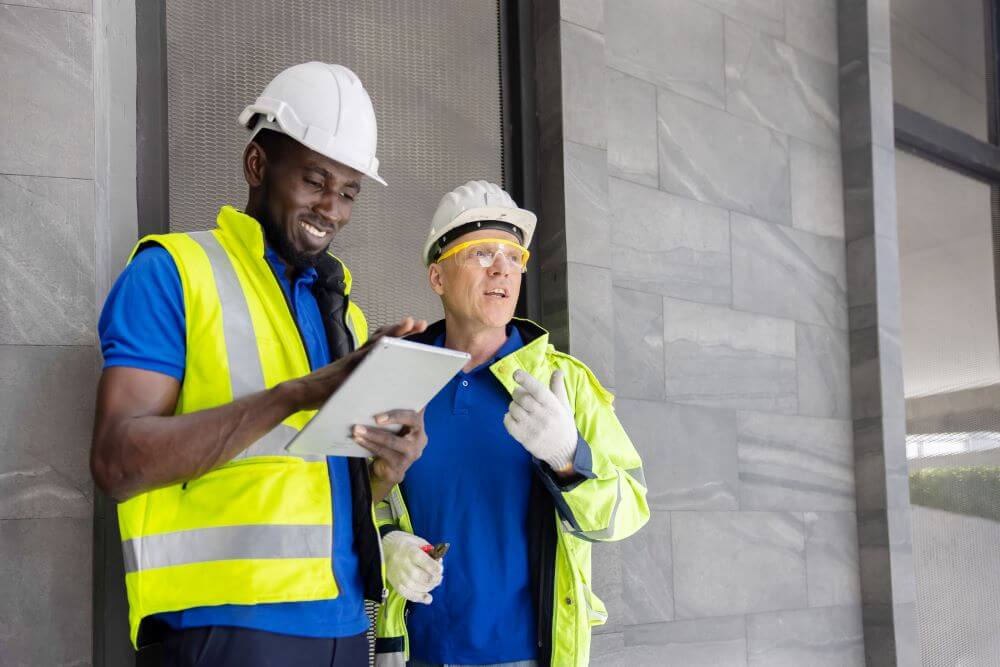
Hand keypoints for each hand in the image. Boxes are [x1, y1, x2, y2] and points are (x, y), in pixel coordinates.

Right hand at [290, 318, 427, 410]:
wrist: (299, 394)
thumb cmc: (322, 394)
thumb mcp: (348, 388)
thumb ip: (363, 385)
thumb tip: (380, 393)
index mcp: (358, 359)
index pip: (381, 342)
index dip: (397, 334)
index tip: (414, 326)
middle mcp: (357, 355)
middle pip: (383, 337)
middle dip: (403, 329)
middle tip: (421, 323)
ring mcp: (352, 359)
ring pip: (377, 341)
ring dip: (395, 331)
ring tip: (412, 323)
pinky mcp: (348, 367)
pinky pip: (367, 355)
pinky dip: (380, 347)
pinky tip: (394, 342)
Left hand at [353, 409, 427, 498]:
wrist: (390, 470)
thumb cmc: (391, 443)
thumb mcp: (396, 429)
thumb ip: (393, 417)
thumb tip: (374, 398)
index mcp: (419, 426)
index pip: (416, 411)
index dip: (406, 406)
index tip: (392, 402)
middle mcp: (420, 438)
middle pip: (411, 421)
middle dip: (393, 417)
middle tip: (375, 417)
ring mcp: (412, 452)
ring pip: (392, 440)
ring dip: (372, 434)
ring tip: (357, 429)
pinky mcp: (400, 464)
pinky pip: (383, 452)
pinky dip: (368, 444)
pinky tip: (358, 439)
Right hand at [382, 531, 443, 603]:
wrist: (385, 548)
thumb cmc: (405, 544)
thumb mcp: (418, 541)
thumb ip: (429, 551)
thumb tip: (439, 562)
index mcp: (408, 550)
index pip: (420, 559)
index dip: (432, 566)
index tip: (440, 569)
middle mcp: (401, 563)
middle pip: (417, 575)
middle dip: (432, 579)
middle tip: (439, 577)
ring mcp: (397, 575)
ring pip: (412, 586)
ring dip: (427, 588)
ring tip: (434, 584)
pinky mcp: (395, 583)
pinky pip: (406, 594)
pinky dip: (418, 598)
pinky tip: (428, 598)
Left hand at [503, 369, 576, 473]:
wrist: (564, 452)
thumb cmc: (563, 425)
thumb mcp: (564, 406)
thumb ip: (558, 388)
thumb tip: (557, 371)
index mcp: (554, 407)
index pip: (539, 390)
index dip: (527, 380)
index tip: (516, 374)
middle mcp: (544, 417)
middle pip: (522, 398)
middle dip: (517, 392)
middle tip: (519, 394)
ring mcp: (533, 429)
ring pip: (514, 409)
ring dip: (513, 405)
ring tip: (519, 407)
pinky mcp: (524, 439)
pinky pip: (508, 423)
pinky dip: (508, 417)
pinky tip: (514, 417)